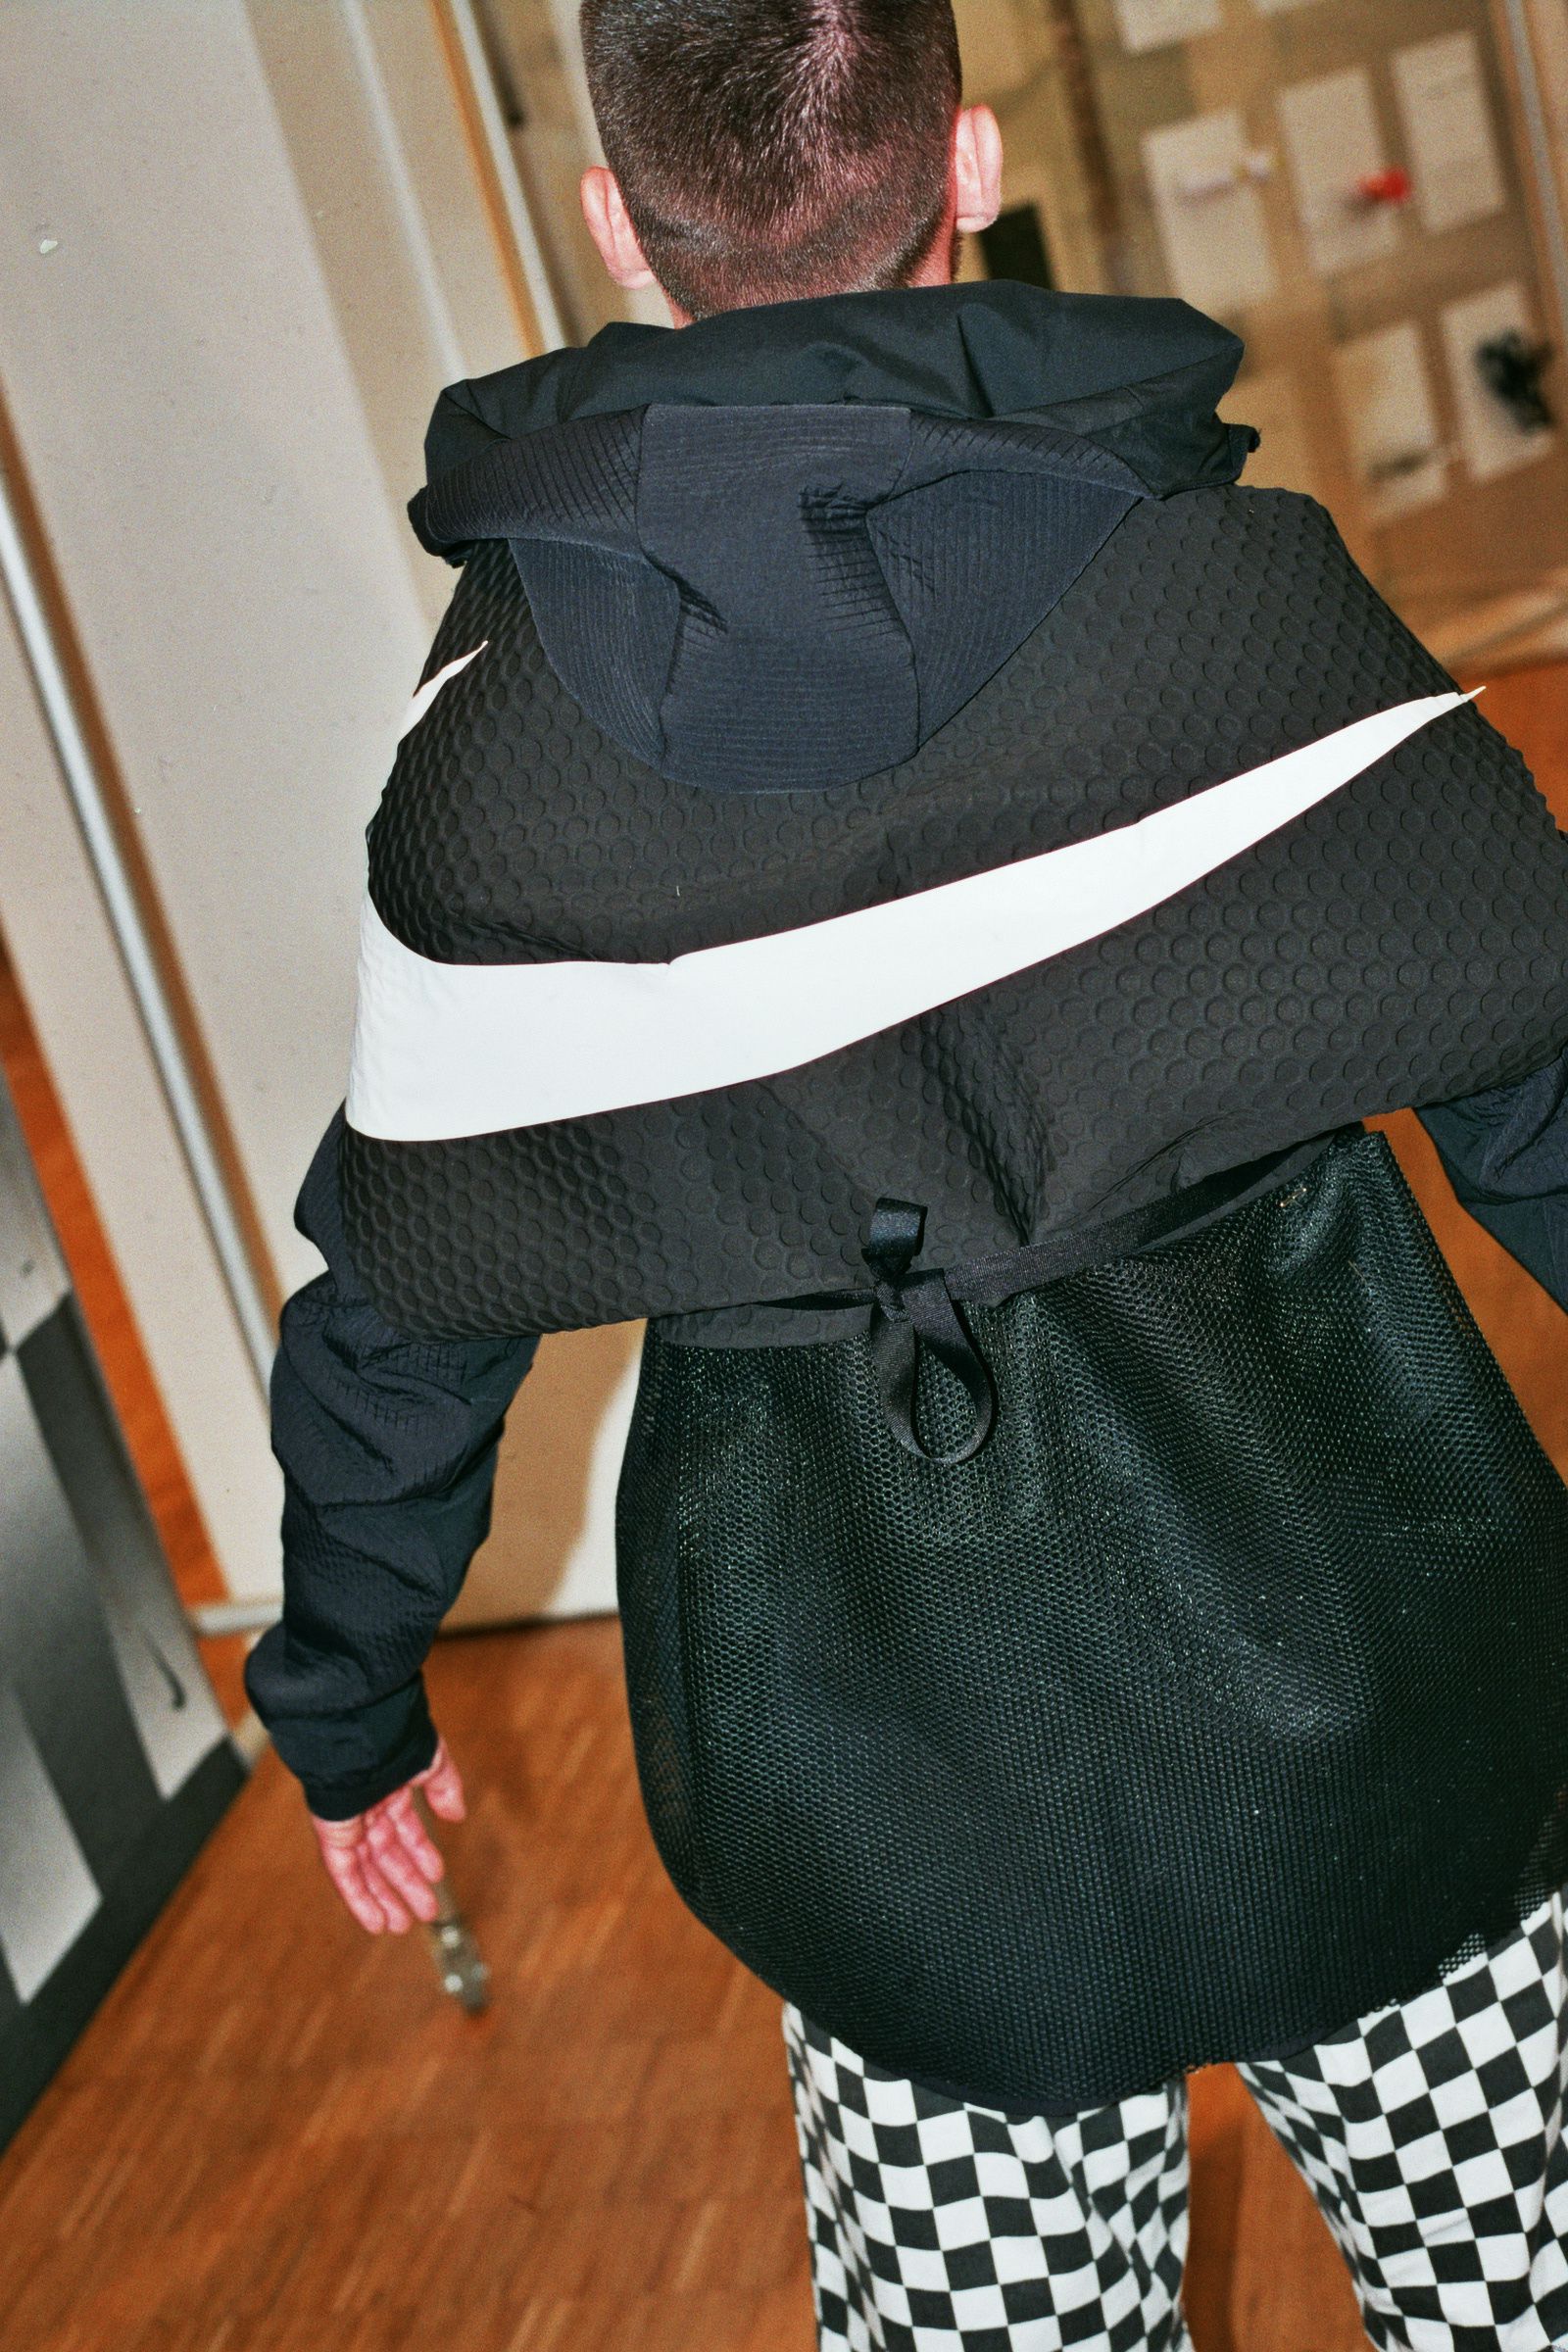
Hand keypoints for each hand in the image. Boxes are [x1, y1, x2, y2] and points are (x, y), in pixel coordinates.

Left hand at [310, 1736, 465, 1933]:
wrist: (357, 1725)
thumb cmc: (393, 1734)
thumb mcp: (430, 1759)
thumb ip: (444, 1787)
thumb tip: (456, 1816)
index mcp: (388, 1787)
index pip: (405, 1828)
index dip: (421, 1853)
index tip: (436, 1875)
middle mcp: (367, 1806)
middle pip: (386, 1854)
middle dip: (405, 1883)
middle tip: (425, 1911)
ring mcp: (348, 1821)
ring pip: (366, 1869)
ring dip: (383, 1898)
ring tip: (401, 1925)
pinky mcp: (331, 1833)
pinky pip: (344, 1872)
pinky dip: (358, 1898)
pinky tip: (375, 1921)